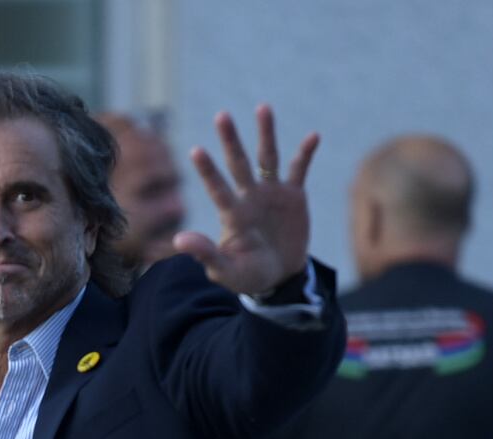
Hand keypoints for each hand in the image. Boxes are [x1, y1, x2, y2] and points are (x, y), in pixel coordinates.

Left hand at [172, 105, 319, 297]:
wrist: (278, 276)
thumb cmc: (247, 275)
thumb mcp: (226, 271)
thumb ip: (206, 254)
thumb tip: (178, 240)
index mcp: (232, 215)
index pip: (218, 188)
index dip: (208, 171)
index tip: (195, 150)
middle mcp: (248, 197)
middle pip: (238, 164)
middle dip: (230, 140)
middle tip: (221, 115)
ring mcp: (271, 193)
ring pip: (267, 158)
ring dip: (266, 134)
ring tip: (263, 108)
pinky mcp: (293, 195)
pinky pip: (299, 169)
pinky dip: (305, 153)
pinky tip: (314, 136)